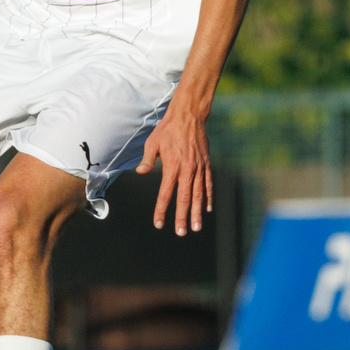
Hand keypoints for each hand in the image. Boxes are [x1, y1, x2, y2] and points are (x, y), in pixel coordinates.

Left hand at [136, 103, 212, 235]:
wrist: (189, 116)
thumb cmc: (167, 130)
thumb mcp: (152, 143)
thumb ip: (148, 160)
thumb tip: (140, 173)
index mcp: (172, 167)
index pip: (165, 194)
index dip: (161, 210)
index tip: (159, 223)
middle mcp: (188, 170)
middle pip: (184, 198)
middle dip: (181, 217)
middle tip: (180, 232)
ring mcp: (199, 168)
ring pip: (199, 195)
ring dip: (197, 212)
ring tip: (196, 227)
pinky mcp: (206, 164)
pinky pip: (208, 184)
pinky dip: (208, 198)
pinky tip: (208, 209)